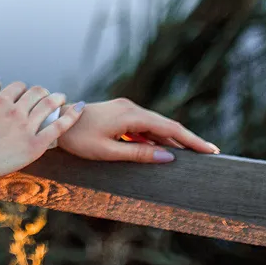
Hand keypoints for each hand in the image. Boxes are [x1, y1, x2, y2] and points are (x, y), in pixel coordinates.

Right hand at [0, 79, 83, 177]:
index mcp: (0, 102)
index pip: (17, 87)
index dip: (21, 89)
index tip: (22, 96)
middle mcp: (16, 111)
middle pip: (35, 93)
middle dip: (41, 92)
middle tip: (45, 96)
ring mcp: (27, 128)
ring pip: (48, 105)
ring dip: (57, 98)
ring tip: (61, 98)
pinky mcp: (36, 145)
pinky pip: (58, 127)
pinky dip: (71, 115)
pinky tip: (80, 107)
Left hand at [57, 97, 219, 162]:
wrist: (55, 122)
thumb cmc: (78, 139)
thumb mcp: (108, 151)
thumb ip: (139, 154)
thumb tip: (169, 157)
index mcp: (131, 115)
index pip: (170, 129)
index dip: (191, 140)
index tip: (210, 151)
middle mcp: (131, 107)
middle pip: (166, 126)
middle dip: (187, 140)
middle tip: (209, 154)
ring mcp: (125, 109)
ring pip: (155, 126)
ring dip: (172, 140)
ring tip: (191, 155)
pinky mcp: (120, 113)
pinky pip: (143, 126)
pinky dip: (155, 138)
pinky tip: (164, 150)